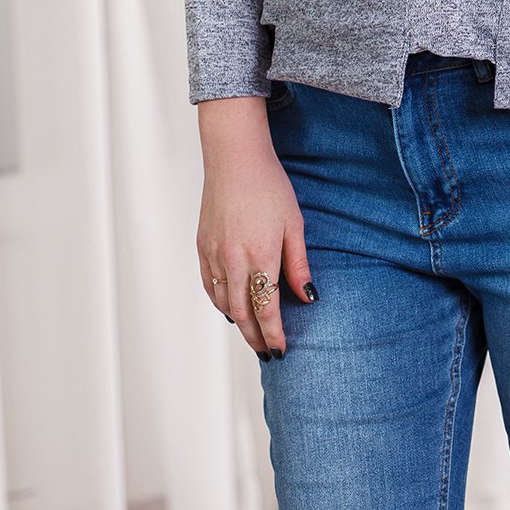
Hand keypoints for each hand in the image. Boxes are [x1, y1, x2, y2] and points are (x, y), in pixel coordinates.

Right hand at [195, 98, 317, 358]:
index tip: (281, 350)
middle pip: (241, 314)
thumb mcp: (294, 224)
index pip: (265, 310)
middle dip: (255, 337)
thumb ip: (299, 264)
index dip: (273, 335)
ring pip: (223, 303)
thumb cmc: (269, 186)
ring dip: (237, 323)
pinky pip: (209, 285)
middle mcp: (232, 261)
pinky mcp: (202, 246)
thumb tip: (308, 297)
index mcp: (259, 256)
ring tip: (252, 334)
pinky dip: (220, 302)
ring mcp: (213, 255)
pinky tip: (230, 306)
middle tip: (267, 352)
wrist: (234, 158)